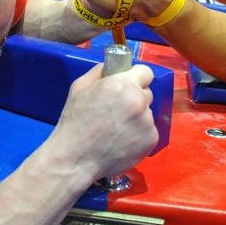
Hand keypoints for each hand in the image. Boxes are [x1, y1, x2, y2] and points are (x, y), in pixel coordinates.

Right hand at [50, 63, 157, 178]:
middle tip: (118, 110)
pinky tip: (122, 141)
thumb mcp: (79, 88)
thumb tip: (112, 66)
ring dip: (137, 117)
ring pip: (147, 113)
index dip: (136, 77)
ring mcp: (147, 122)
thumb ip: (99, 71)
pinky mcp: (151, 140)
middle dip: (135, 97)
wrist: (75, 158)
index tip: (128, 85)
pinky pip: (148, 131)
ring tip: (117, 129)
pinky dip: (138, 134)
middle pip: (147, 92)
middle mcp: (139, 101)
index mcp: (123, 84)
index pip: (146, 71)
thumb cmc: (74, 121)